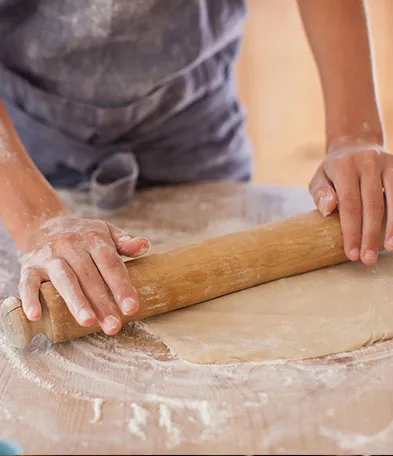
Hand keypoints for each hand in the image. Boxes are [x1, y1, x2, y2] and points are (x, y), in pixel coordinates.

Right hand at [19, 215, 149, 334]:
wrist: (43, 223)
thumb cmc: (82, 234)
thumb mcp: (106, 232)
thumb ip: (125, 242)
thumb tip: (144, 245)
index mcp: (93, 239)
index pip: (111, 263)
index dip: (121, 286)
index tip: (131, 308)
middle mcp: (71, 246)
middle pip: (89, 276)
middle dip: (102, 302)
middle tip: (113, 326)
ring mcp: (49, 256)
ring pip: (63, 279)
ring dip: (76, 301)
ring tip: (87, 322)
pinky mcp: (29, 266)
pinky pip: (28, 282)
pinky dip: (31, 298)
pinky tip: (36, 315)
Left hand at [309, 141, 392, 264]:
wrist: (356, 145)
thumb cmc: (334, 171)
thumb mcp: (320, 178)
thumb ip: (321, 193)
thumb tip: (328, 209)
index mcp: (344, 166)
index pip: (349, 204)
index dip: (351, 230)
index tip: (351, 253)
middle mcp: (368, 162)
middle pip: (372, 205)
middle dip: (370, 235)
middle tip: (368, 259)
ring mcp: (388, 163)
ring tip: (389, 249)